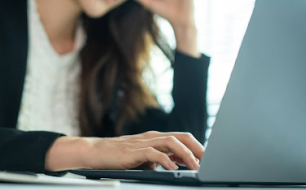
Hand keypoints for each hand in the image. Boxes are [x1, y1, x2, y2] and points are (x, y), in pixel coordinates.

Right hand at [45, 131, 203, 170]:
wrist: (97, 152)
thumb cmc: (121, 156)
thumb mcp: (145, 158)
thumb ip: (162, 158)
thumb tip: (181, 165)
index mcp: (157, 138)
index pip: (183, 138)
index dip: (198, 147)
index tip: (209, 159)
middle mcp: (153, 137)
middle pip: (181, 137)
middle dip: (197, 149)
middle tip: (209, 161)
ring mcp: (144, 143)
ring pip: (171, 142)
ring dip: (185, 154)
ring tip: (195, 166)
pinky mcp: (134, 151)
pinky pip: (153, 153)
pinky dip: (165, 160)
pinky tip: (172, 168)